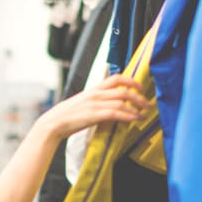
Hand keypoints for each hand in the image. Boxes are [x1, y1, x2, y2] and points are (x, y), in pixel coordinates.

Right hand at [33, 75, 149, 141]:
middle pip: (123, 90)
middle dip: (139, 96)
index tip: (140, 87)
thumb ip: (96, 101)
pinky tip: (134, 119)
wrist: (54, 123)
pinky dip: (128, 116)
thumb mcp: (83, 103)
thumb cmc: (68, 116)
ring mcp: (95, 104)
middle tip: (147, 103)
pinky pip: (116, 113)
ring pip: (122, 101)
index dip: (130, 81)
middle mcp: (96, 94)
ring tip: (144, 114)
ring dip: (136, 107)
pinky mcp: (94, 115)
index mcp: (93, 89)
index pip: (115, 78)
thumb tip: (109, 104)